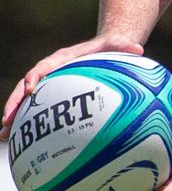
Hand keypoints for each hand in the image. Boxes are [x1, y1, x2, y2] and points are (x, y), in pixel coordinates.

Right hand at [0, 34, 143, 139]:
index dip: (35, 77)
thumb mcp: (119, 45)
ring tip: (4, 136)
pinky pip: (39, 110)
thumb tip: (139, 49)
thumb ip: (126, 46)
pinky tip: (25, 145)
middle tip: (6, 121)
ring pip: (27, 101)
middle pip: (26, 86)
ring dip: (14, 116)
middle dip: (14, 103)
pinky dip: (30, 124)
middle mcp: (51, 71)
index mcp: (62, 59)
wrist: (106, 49)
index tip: (30, 90)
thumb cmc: (111, 48)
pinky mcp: (54, 95)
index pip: (44, 67)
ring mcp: (50, 84)